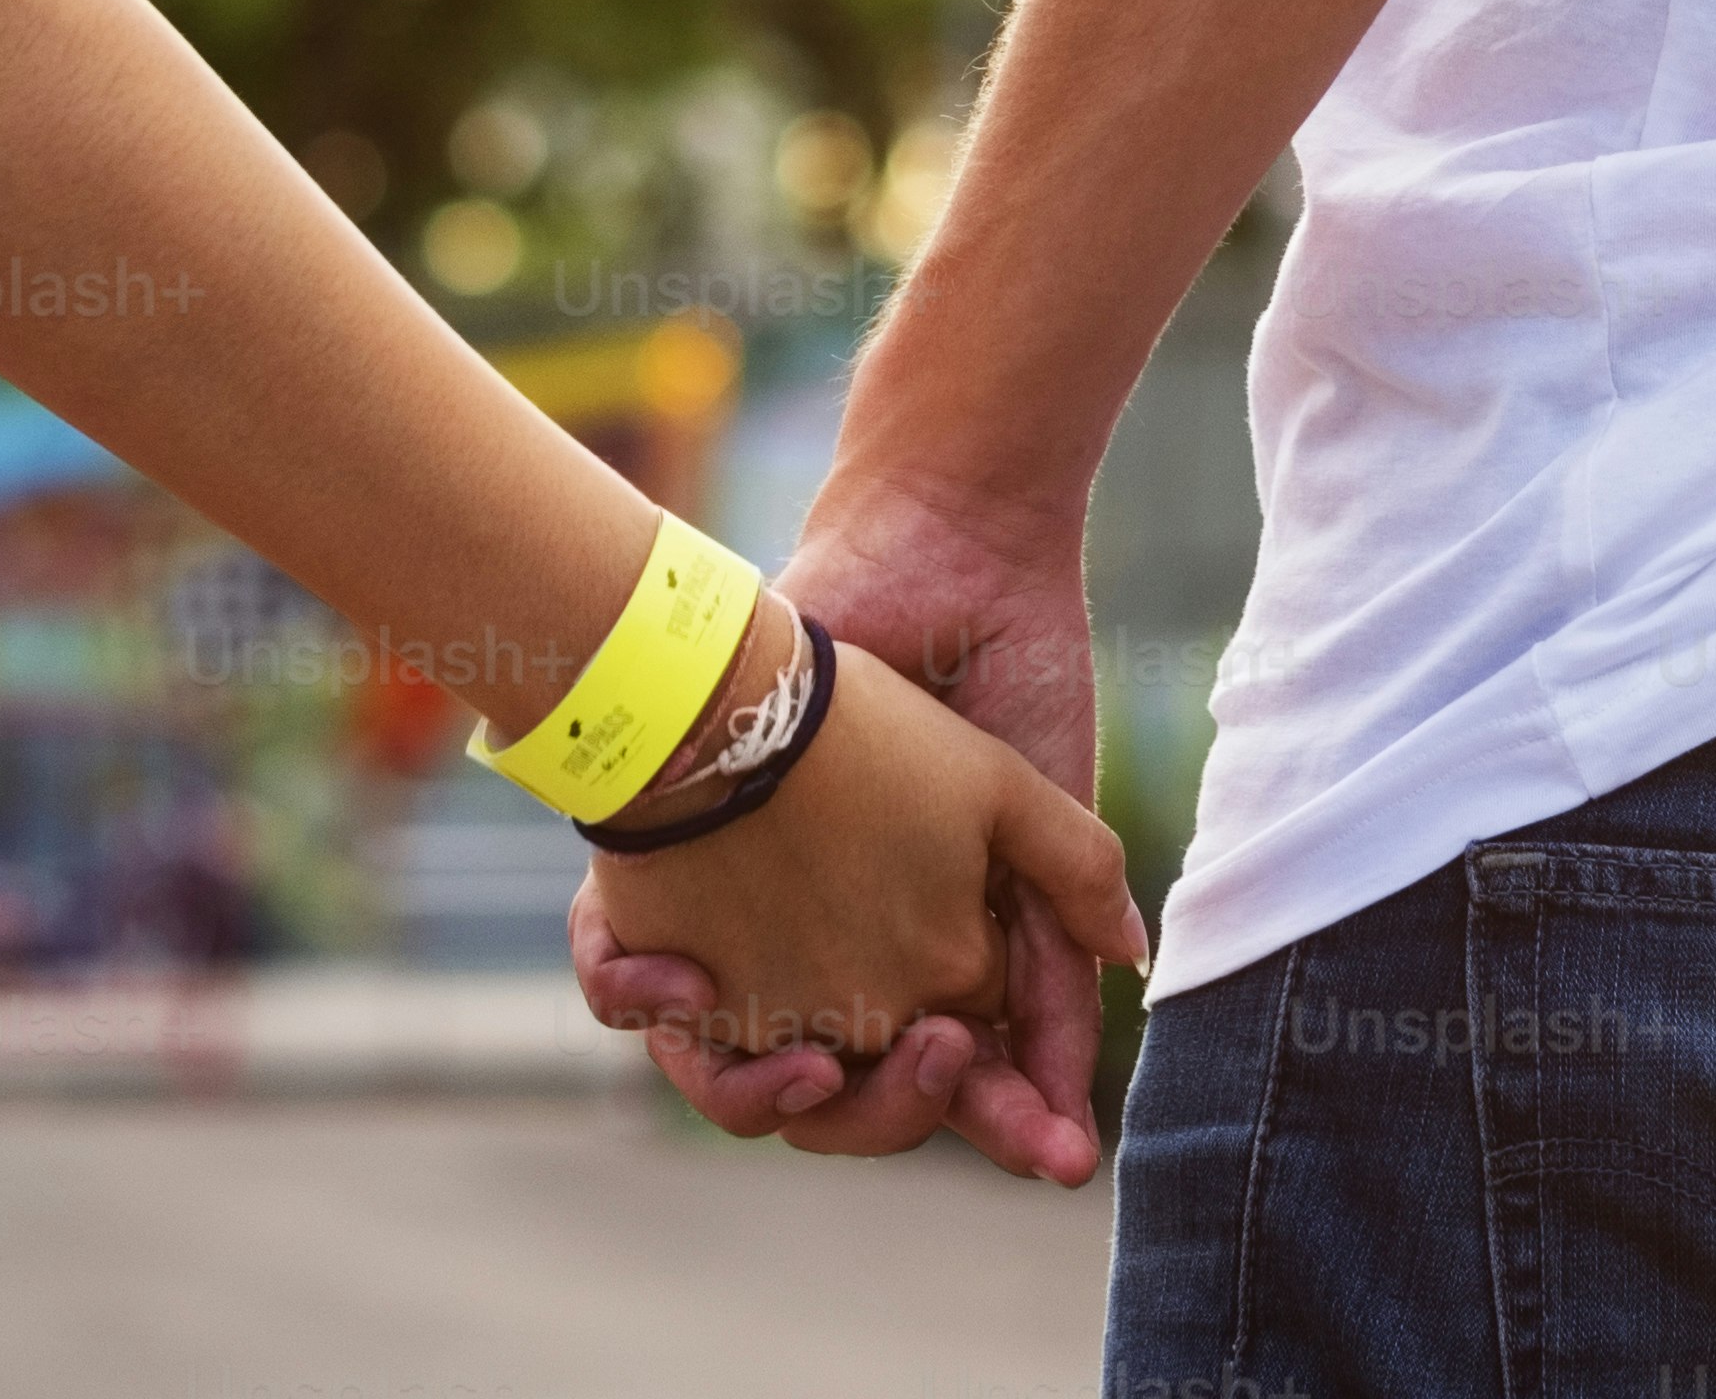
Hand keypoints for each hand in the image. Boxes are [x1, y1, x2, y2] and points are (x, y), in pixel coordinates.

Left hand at [570, 471, 1114, 1183]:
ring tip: (817, 1068)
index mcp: (924, 951)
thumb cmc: (997, 680)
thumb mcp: (1042, 801)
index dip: (998, 1119)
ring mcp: (748, 920)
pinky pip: (623, 984)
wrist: (929, 563)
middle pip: (837, 1095)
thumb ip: (1060, 919)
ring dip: (763, 1095)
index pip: (944, 1075)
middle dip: (888, 1116)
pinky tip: (687, 993)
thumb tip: (1092, 1035)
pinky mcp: (667, 874)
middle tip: (936, 1064)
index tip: (1053, 1153)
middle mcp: (833, 950)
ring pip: (725, 1069)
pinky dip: (639, 1000)